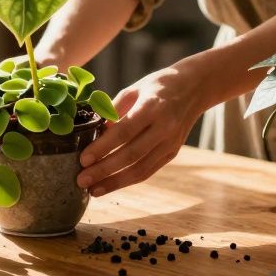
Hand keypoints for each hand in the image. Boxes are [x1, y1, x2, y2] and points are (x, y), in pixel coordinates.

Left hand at [76, 59, 211, 196]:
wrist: (194, 89)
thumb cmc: (157, 86)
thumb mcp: (134, 89)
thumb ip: (114, 110)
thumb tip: (96, 132)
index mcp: (152, 107)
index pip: (124, 132)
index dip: (103, 148)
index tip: (83, 159)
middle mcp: (164, 128)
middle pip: (131, 155)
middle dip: (104, 170)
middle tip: (81, 180)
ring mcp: (170, 143)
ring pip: (141, 169)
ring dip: (115, 182)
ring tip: (93, 190)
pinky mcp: (172, 153)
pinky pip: (148, 171)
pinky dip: (128, 180)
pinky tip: (111, 185)